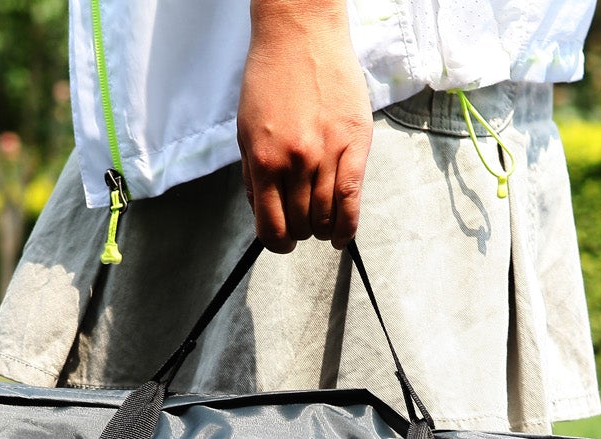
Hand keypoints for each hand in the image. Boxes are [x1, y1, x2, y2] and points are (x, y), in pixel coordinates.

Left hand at [237, 0, 372, 252]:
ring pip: (326, 217)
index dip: (277, 243)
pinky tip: (341, 235)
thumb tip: (263, 213)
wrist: (301, 32)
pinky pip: (353, 199)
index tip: (282, 241)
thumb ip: (252, 175)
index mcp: (263, 160)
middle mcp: (295, 162)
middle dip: (300, 231)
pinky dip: (347, 225)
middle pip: (301, 225)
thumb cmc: (270, 78)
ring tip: (321, 223)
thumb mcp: (245, 130)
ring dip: (322, 228)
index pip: (271, 228)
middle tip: (302, 223)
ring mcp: (326, 154)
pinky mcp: (354, 144)